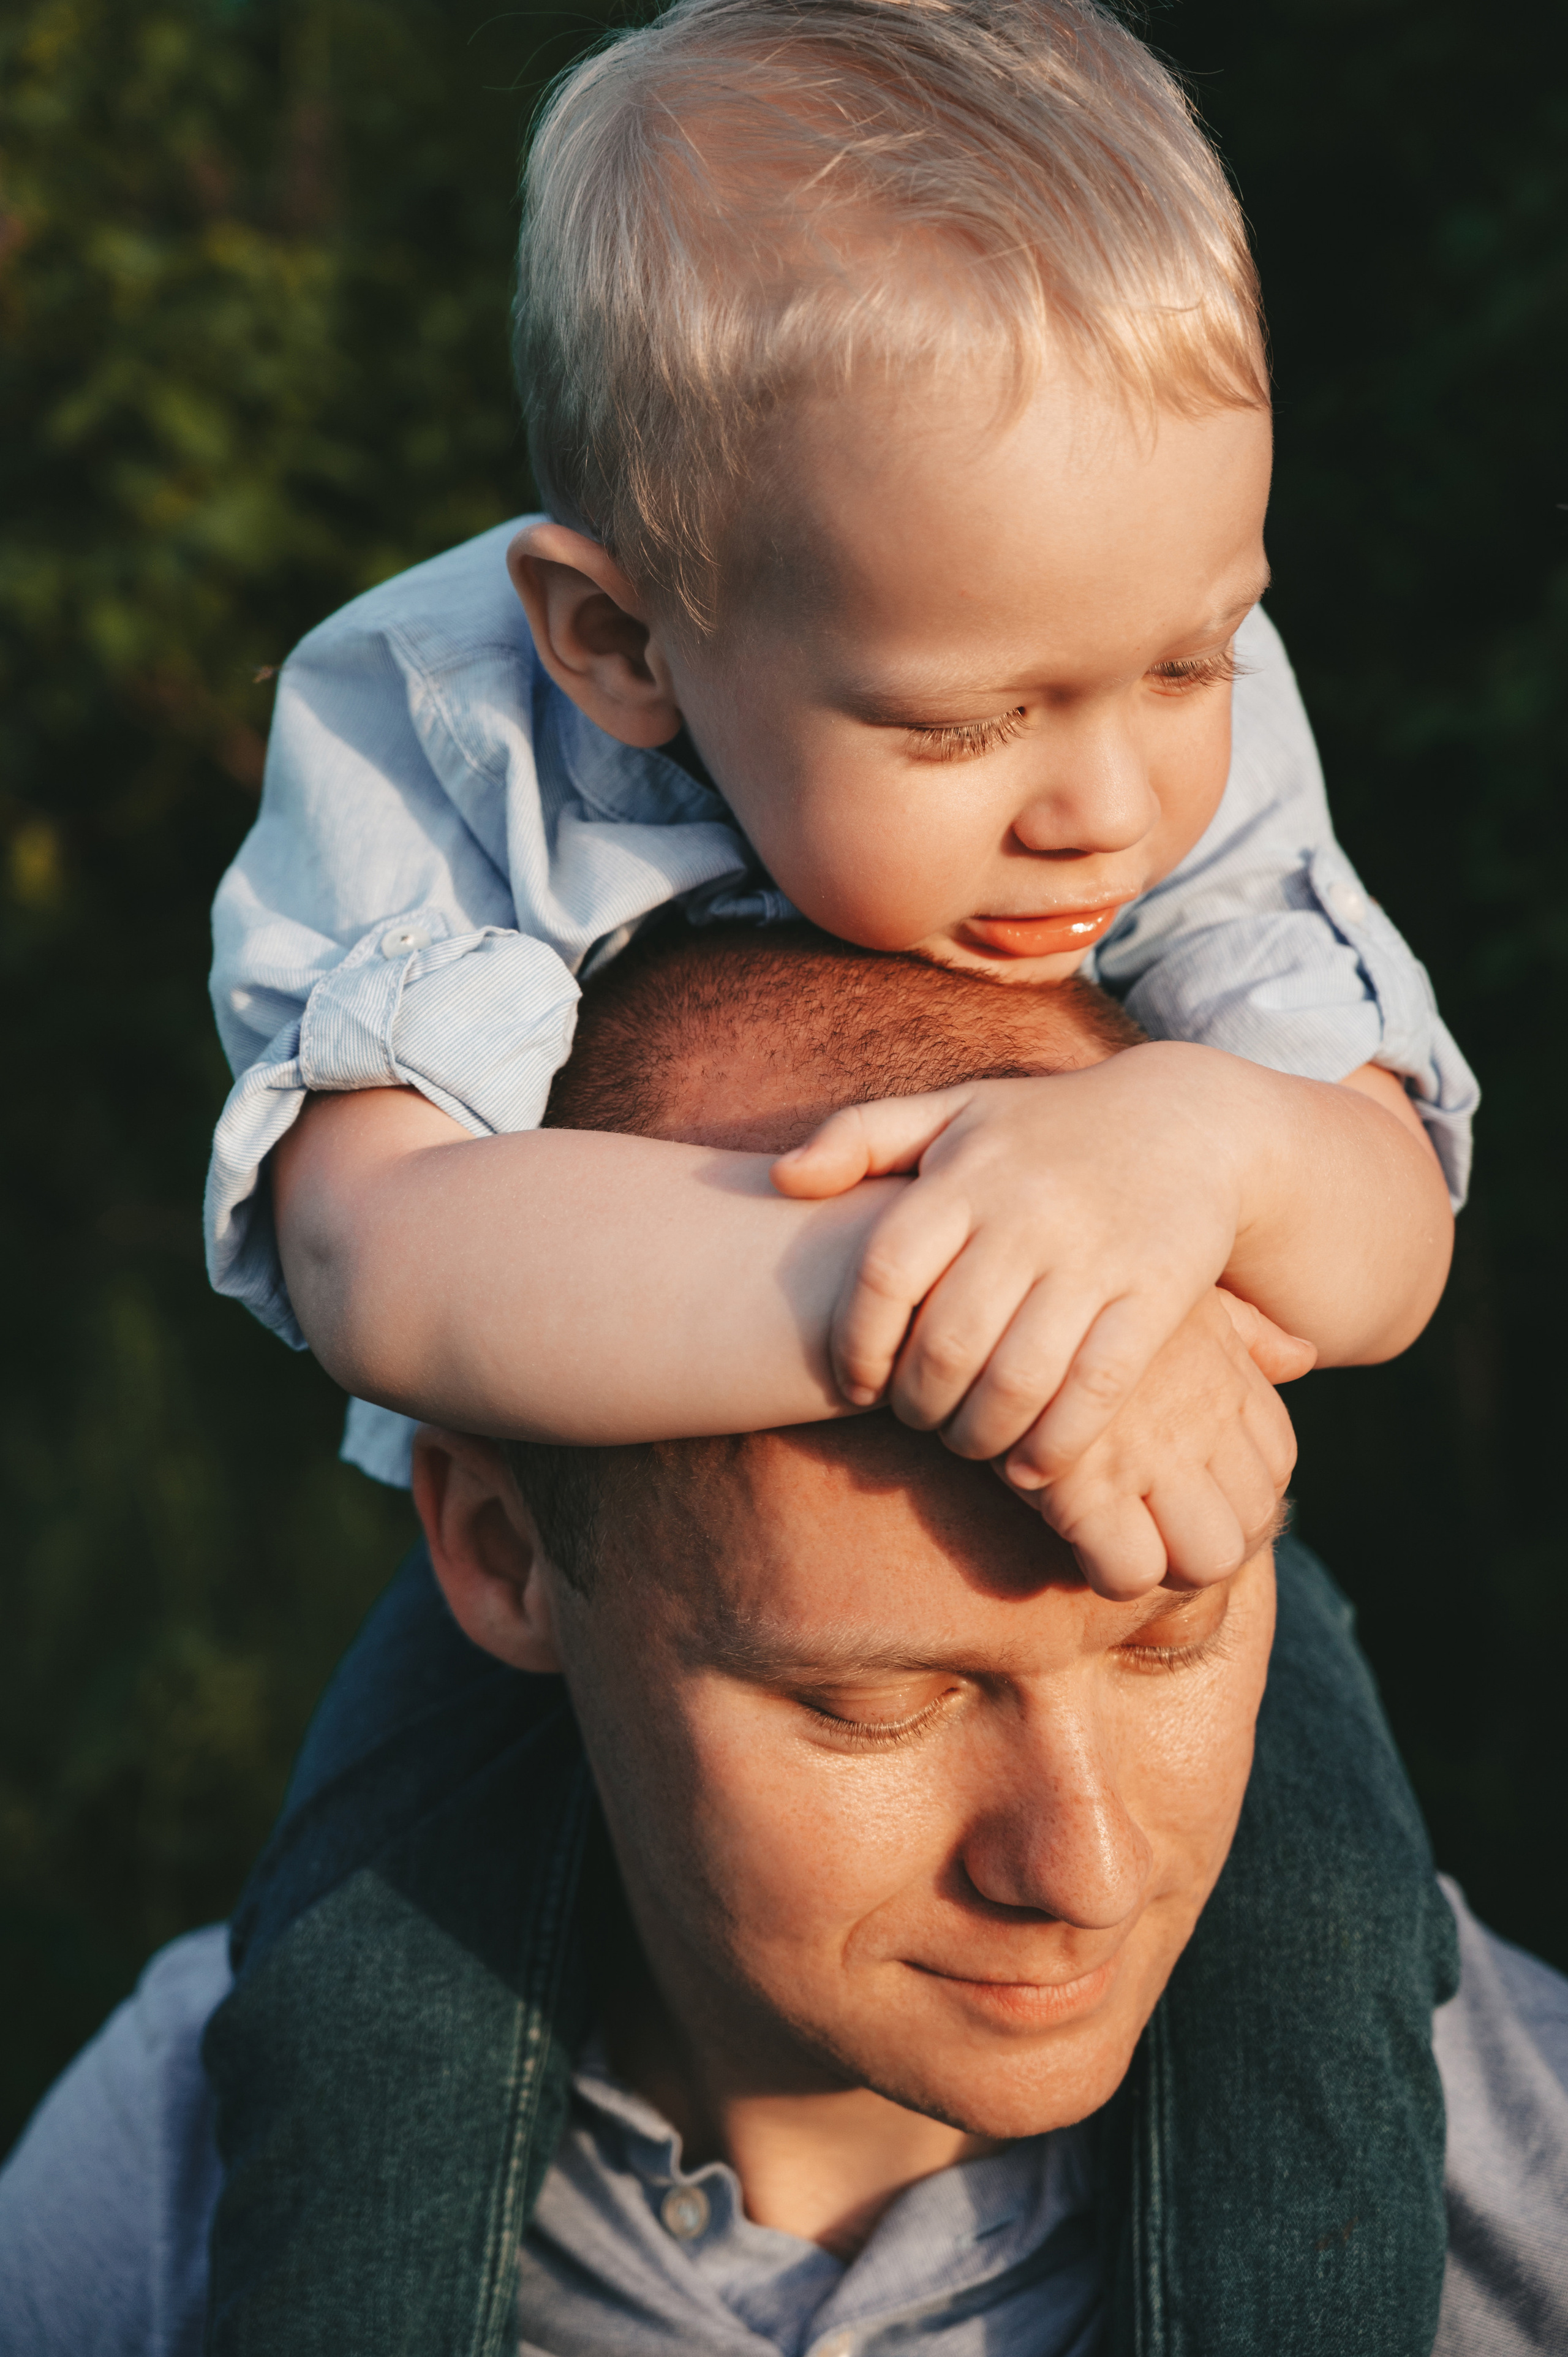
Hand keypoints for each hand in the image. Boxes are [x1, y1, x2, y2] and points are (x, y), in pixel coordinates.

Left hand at [773, 1045, 1278, 1481]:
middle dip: (920, 1404)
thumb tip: (782, 1177)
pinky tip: (1032, 1466)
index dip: (858, 1344)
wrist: (1189, 1124)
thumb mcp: (956, 1111)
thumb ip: (860, 1134)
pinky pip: (1094, 1390)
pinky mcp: (1156, 1294)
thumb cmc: (1047, 1131)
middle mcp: (1027, 1211)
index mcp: (967, 1172)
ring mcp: (1095, 1255)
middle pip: (946, 1341)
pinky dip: (1055, 1445)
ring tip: (970, 1444)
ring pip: (1017, 1379)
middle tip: (919, 1422)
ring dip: (980, 1436)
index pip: (884, 1273)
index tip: (858, 1383)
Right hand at [995, 1288, 1311, 1598]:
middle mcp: (1201, 1415)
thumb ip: (1240, 1329)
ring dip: (1169, 1563)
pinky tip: (1072, 1539)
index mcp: (1227, 1369)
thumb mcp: (1168, 1293)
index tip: (1184, 1486)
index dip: (1238, 1491)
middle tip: (1151, 1525)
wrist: (981, 1277)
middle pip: (1254, 1522)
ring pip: (1209, 1559)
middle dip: (1210, 1538)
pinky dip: (1109, 1573)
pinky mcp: (1082, 1485)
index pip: (1278, 1462)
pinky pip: (1132, 1572)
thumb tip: (1302, 1357)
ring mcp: (1148, 1453)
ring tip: (1115, 1537)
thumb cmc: (1074, 1288)